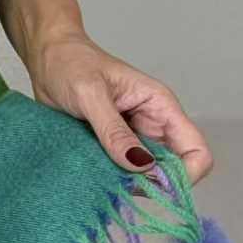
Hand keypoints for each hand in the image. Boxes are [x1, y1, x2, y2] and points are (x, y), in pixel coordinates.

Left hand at [23, 29, 214, 186]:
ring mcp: (133, 140)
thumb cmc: (69, 63)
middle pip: (173, 172)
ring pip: (147, 178)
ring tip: (99, 174)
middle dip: (151, 185)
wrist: (45, 58)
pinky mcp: (113, 148)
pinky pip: (123, 175)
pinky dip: (111, 181)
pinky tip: (92, 174)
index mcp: (160, 106)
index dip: (185, 174)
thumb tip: (141, 165)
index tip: (153, 184)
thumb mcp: (90, 93)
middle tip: (117, 182)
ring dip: (128, 184)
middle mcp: (153, 126)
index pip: (196, 150)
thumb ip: (114, 130)